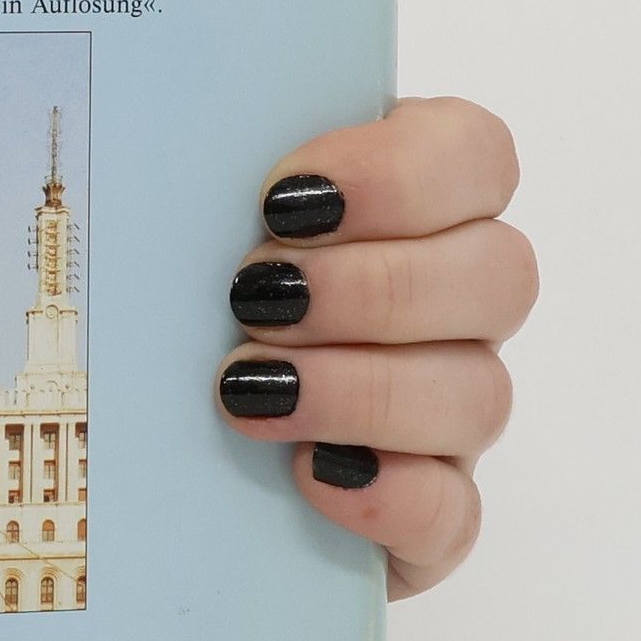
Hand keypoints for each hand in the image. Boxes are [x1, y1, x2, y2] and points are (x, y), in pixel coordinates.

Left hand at [217, 97, 536, 599]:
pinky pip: (454, 513)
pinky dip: (389, 494)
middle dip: (372, 286)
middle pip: (498, 276)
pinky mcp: (423, 512)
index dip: (399, 173)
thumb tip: (174, 126)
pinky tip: (310, 473)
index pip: (474, 155)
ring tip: (247, 386)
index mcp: (411, 203)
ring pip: (480, 394)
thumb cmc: (169, 298)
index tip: (280, 198)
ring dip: (363, 387)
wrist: (142, 443)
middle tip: (252, 297)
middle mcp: (452, 305)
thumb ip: (208, 167)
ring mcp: (447, 412)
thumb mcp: (179, 216)